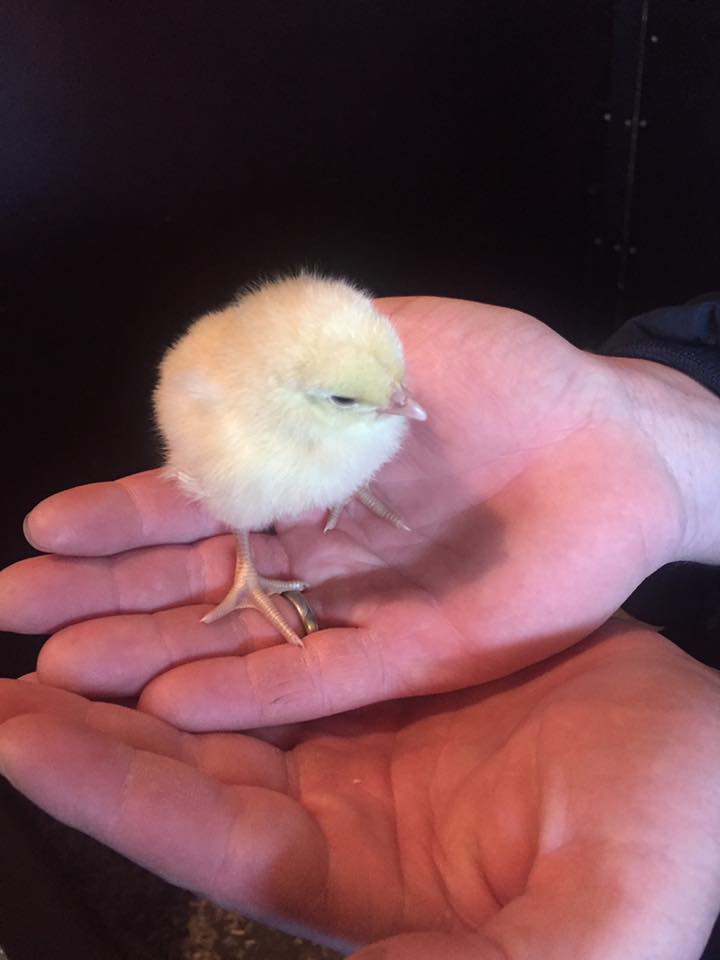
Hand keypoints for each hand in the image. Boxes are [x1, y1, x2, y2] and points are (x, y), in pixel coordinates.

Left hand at [1, 623, 717, 958]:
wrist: (699, 752)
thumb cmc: (662, 834)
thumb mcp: (589, 926)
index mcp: (355, 872)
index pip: (203, 830)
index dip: (109, 787)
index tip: (17, 732)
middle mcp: (333, 797)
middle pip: (186, 754)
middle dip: (90, 714)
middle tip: (7, 667)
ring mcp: (356, 722)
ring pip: (222, 679)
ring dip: (142, 642)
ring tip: (57, 600)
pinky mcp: (384, 660)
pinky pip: (285, 626)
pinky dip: (226, 597)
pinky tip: (182, 555)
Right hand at [2, 297, 719, 727]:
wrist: (614, 443)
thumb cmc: (512, 377)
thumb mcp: (395, 340)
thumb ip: (303, 359)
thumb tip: (199, 391)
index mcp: (308, 469)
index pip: (196, 499)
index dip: (121, 516)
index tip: (45, 532)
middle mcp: (319, 546)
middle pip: (197, 579)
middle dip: (105, 598)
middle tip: (16, 623)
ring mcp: (362, 604)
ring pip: (243, 638)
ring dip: (154, 655)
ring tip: (65, 676)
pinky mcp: (416, 653)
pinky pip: (324, 678)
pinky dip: (252, 694)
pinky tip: (173, 708)